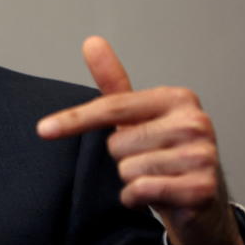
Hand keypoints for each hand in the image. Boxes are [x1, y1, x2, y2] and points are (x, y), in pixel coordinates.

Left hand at [37, 36, 244, 244]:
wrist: (201, 203)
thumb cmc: (165, 155)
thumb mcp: (139, 117)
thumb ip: (115, 83)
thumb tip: (91, 41)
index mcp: (177, 99)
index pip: (113, 106)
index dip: (75, 120)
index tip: (43, 129)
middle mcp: (194, 122)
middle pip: (117, 143)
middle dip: (122, 158)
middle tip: (147, 161)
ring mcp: (202, 155)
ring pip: (127, 170)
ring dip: (132, 180)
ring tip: (156, 177)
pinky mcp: (201, 188)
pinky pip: (140, 191)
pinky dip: (137, 199)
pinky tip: (157, 195)